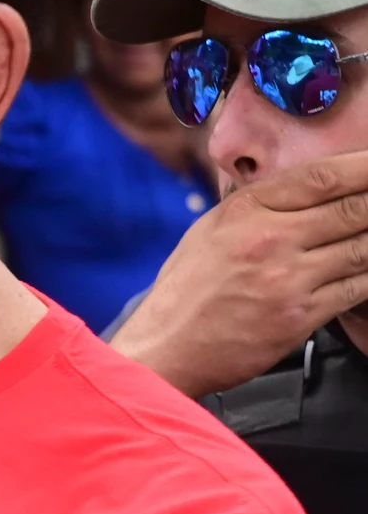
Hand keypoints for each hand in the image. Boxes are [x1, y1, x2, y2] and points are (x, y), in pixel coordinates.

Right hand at [111, 151, 367, 398]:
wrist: (165, 347)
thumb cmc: (184, 292)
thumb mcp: (209, 231)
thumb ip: (255, 207)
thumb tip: (305, 190)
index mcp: (245, 211)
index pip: (322, 177)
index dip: (366, 166)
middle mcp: (270, 240)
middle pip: (354, 209)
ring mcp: (288, 279)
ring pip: (363, 247)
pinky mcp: (301, 316)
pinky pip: (356, 287)